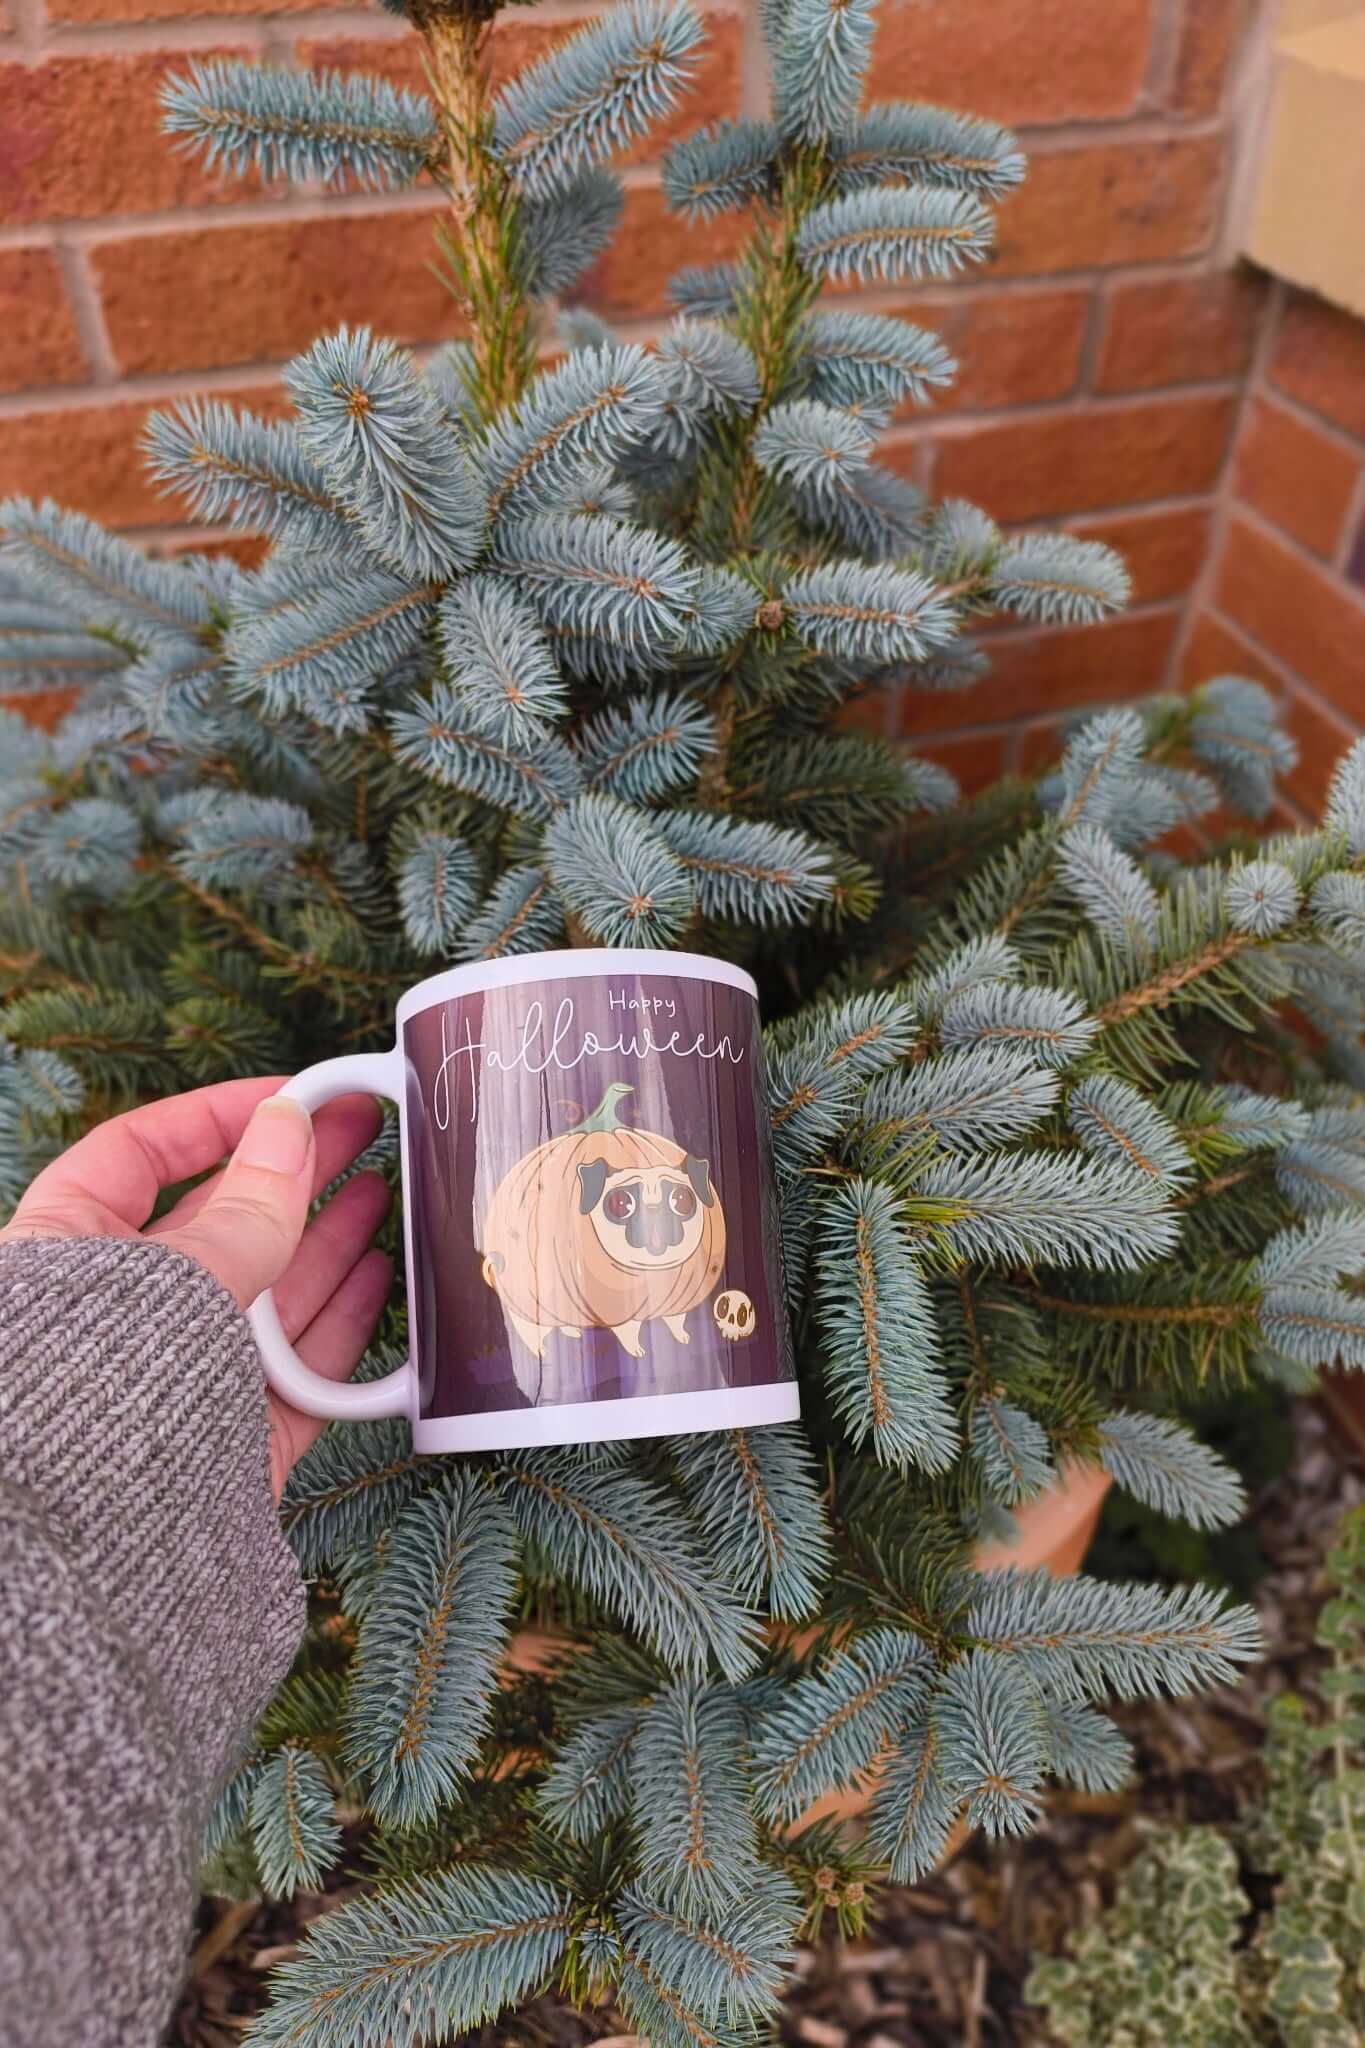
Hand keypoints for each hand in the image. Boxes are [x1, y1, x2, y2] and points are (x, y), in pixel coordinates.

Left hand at [0, 1077, 391, 1499]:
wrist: (85, 1559)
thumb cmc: (93, 1395)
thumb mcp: (174, 1279)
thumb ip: (247, 1208)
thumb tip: (288, 1124)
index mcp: (62, 1256)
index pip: (136, 1157)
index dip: (214, 1118)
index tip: (290, 1097)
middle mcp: (119, 1317)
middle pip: (219, 1224)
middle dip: (294, 1174)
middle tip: (366, 1128)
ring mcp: (178, 1378)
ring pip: (267, 1294)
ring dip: (328, 1238)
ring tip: (385, 1192)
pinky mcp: (230, 1441)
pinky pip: (297, 1370)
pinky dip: (342, 1321)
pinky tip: (381, 1277)